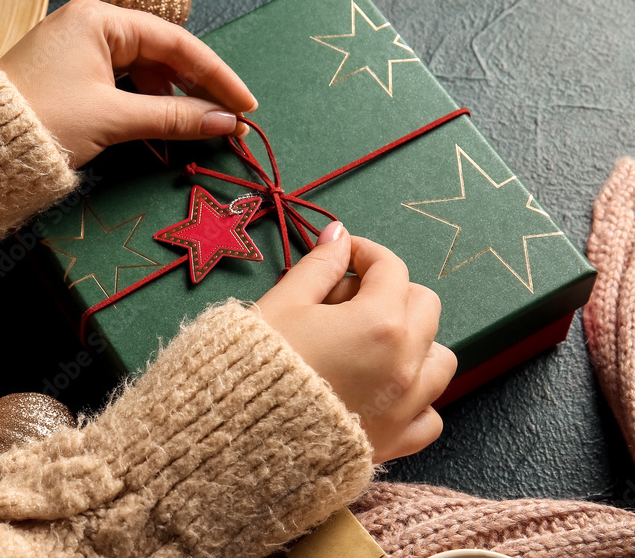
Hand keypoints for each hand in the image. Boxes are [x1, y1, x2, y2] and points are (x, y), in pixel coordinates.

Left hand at [0, 0, 257, 167]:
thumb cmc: (43, 122)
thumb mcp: (114, 119)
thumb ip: (174, 118)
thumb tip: (226, 122)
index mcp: (99, 18)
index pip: (175, 42)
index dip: (216, 75)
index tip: (245, 104)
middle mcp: (89, 24)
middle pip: (160, 55)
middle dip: (195, 90)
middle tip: (227, 122)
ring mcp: (77, 49)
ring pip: (141, 73)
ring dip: (168, 102)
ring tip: (195, 131)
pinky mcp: (68, 74)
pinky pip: (119, 84)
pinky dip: (142, 107)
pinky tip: (160, 128)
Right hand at [254, 222, 456, 462]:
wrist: (238, 432)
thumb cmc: (257, 365)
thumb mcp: (283, 302)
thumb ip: (320, 265)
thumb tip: (339, 235)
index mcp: (379, 322)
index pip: (391, 268)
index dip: (365, 253)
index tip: (343, 255)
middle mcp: (404, 363)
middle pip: (424, 306)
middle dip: (391, 292)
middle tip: (347, 299)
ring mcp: (405, 405)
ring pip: (440, 359)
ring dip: (414, 342)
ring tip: (371, 345)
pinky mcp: (395, 441)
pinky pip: (429, 415)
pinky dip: (416, 399)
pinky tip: (384, 390)